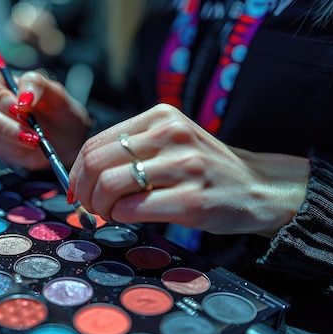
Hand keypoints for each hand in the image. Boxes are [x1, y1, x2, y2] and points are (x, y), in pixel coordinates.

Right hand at [0, 68, 92, 169]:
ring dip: (11, 137)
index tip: (22, 106)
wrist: (70, 138)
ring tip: (36, 139)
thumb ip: (36, 85)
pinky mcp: (0, 148)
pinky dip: (17, 150)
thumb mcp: (55, 91)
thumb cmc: (60, 110)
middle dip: (5, 122)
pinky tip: (33, 147)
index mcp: (2, 83)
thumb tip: (23, 98)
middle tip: (30, 127)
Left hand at [69, 104, 309, 237]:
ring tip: (109, 212)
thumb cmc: (205, 168)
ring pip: (110, 185)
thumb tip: (81, 175)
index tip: (77, 188)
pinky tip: (128, 217)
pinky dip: (120, 217)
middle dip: (82, 190)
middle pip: (96, 162)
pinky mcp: (192, 198)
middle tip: (88, 205)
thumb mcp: (170, 142)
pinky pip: (133, 209)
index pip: (95, 141)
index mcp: (160, 116)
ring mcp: (182, 165)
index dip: (76, 170)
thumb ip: (130, 150)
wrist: (256, 186)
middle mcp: (170, 134)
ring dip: (99, 206)